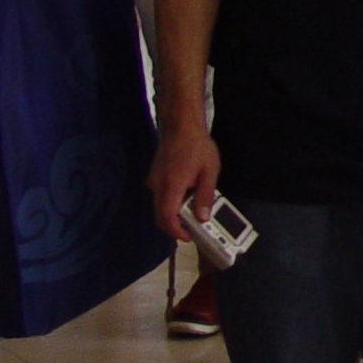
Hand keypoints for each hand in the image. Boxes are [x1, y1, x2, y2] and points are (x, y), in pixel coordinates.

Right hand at [149, 120, 220, 243]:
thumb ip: (205, 195)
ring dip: (173, 214)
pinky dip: (171, 203)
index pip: (166, 217)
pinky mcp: (154, 177)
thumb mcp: (209, 171)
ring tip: (192, 213)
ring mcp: (153, 181)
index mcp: (171, 185)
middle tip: (191, 230)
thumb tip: (202, 217)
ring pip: (160, 206)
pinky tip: (186, 197)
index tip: (187, 236)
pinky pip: (161, 196)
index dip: (175, 231)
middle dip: (174, 227)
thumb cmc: (197, 146)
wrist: (181, 126)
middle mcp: (157, 186)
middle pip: (160, 215)